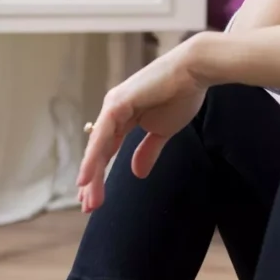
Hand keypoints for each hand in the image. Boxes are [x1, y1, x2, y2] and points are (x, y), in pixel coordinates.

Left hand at [76, 37, 207, 211]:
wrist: (194, 72)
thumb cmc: (181, 96)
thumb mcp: (162, 130)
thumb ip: (148, 150)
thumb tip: (137, 173)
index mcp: (124, 118)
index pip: (107, 151)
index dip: (100, 174)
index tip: (95, 199)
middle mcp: (113, 112)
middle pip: (99, 151)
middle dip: (93, 180)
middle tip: (88, 207)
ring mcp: (113, 106)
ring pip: (98, 147)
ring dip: (91, 175)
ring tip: (87, 200)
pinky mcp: (118, 103)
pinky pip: (103, 136)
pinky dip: (93, 157)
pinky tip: (86, 176)